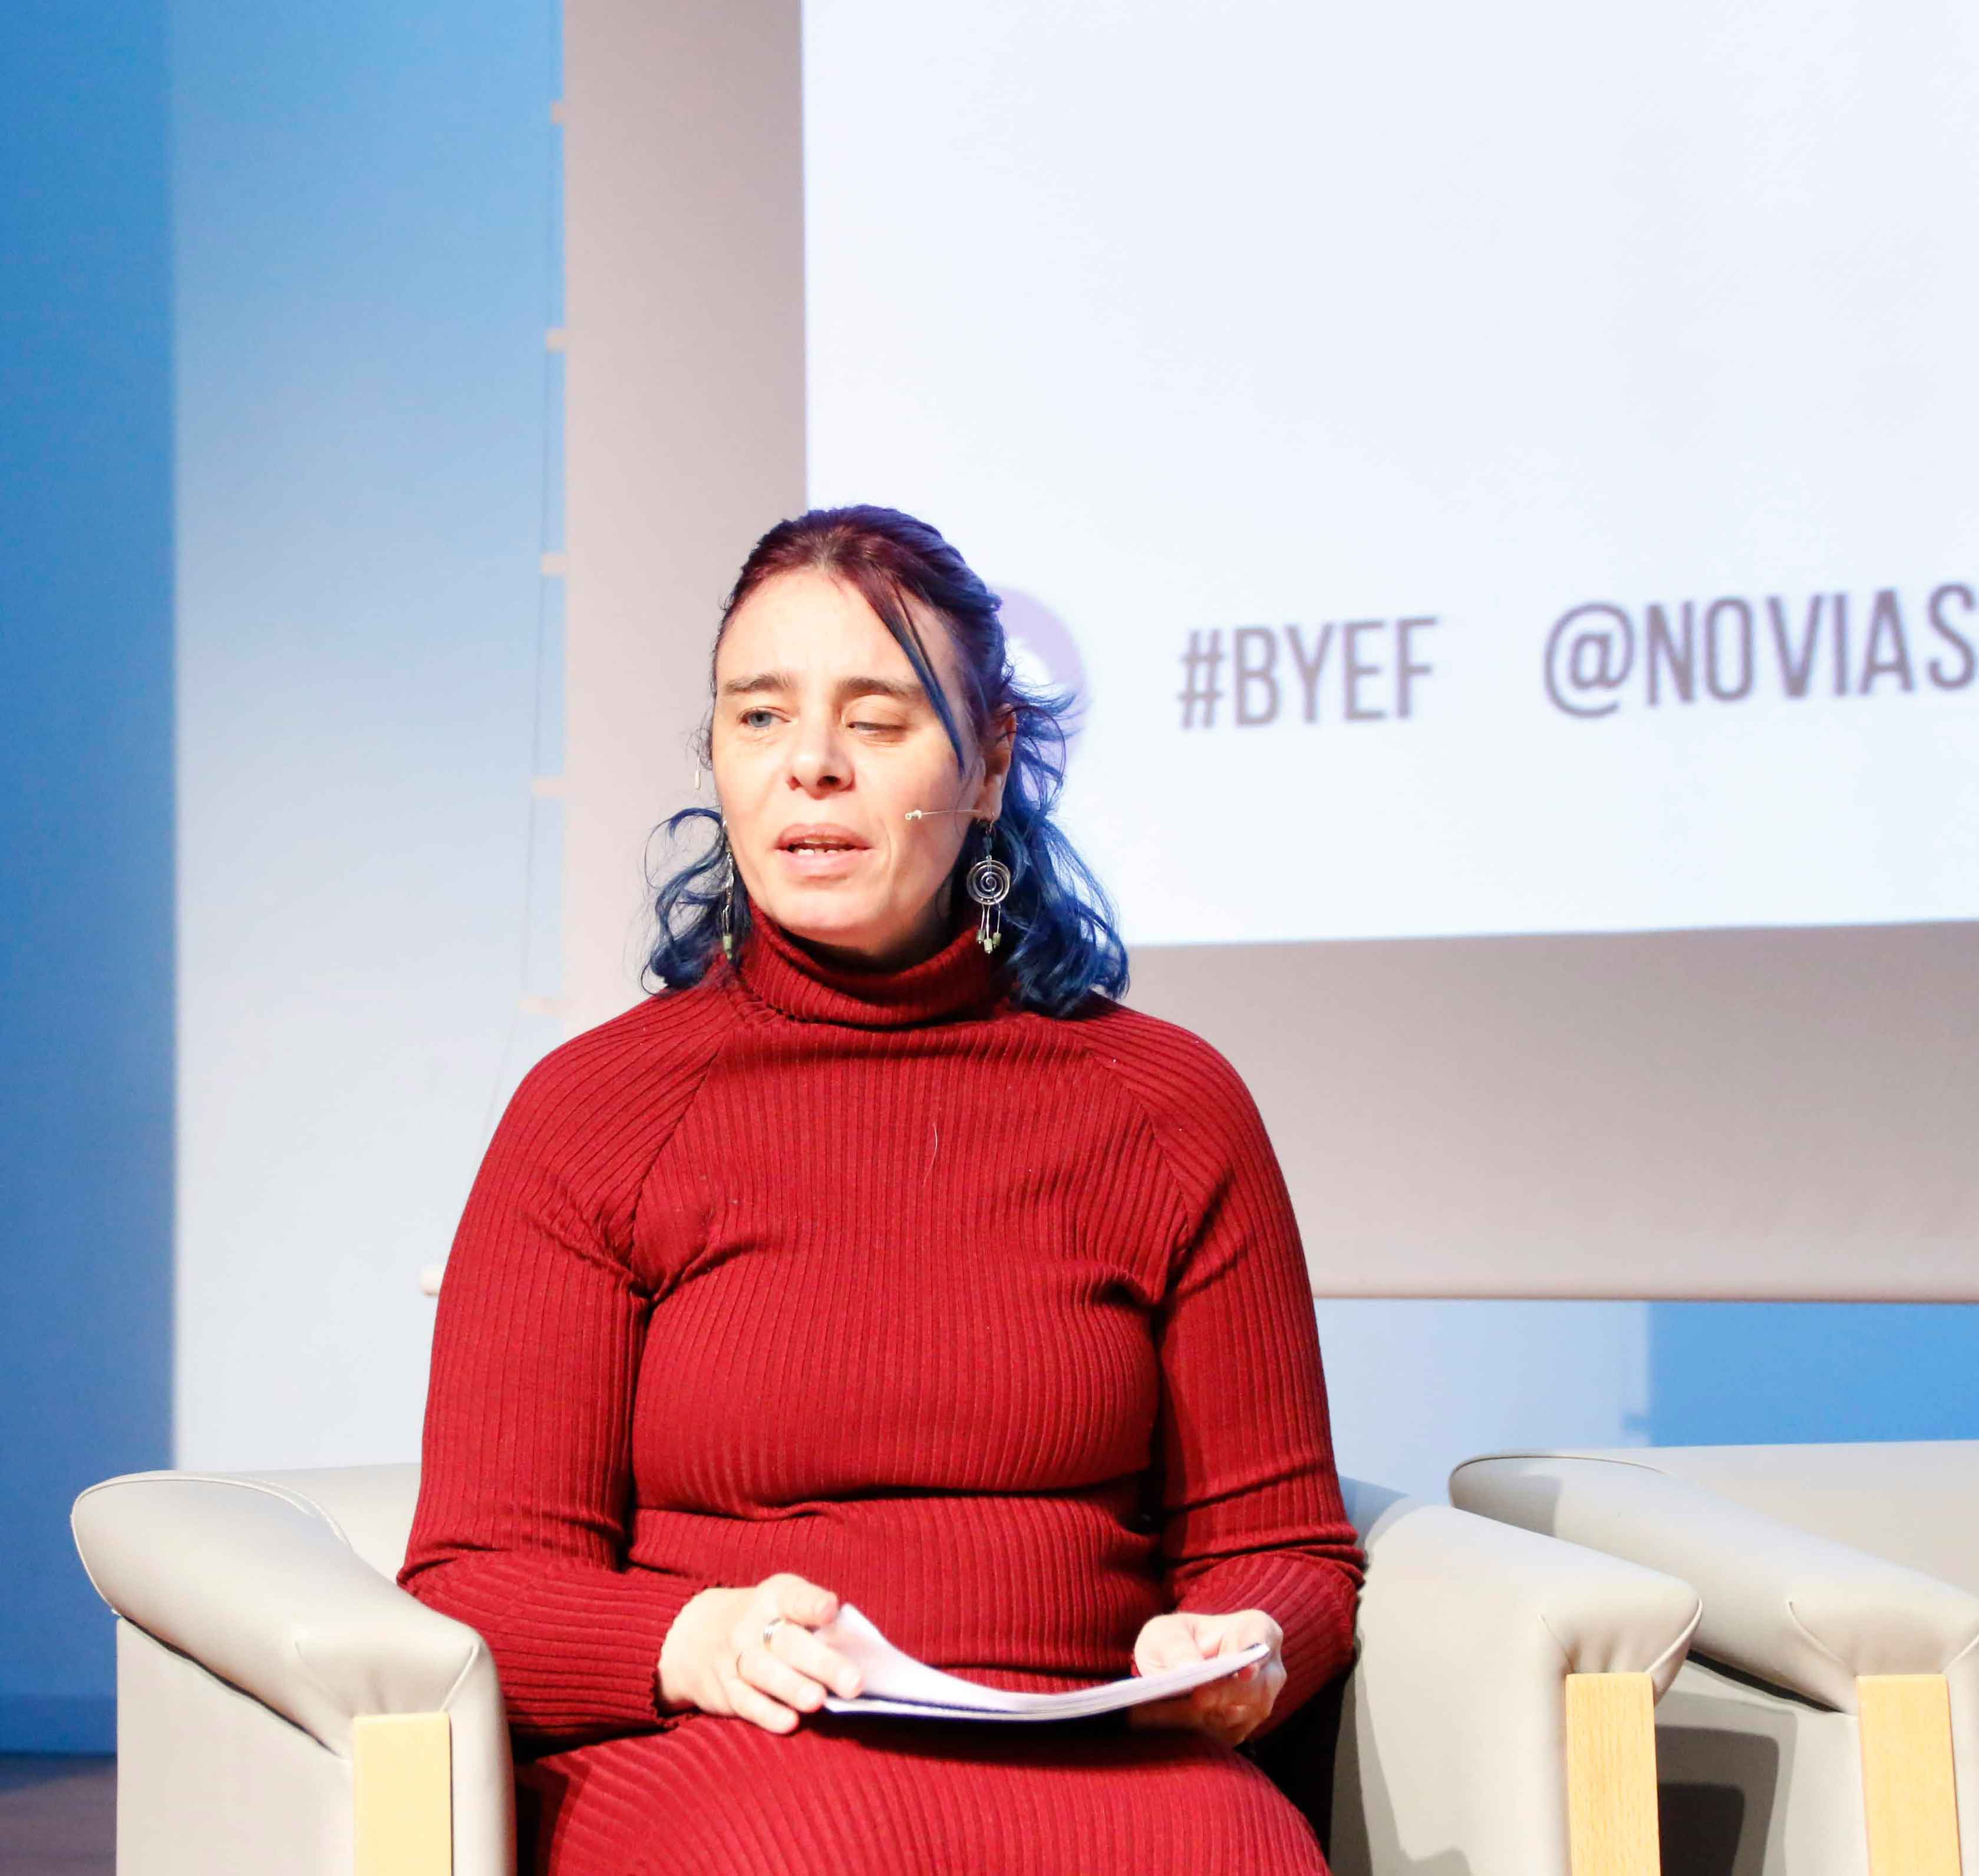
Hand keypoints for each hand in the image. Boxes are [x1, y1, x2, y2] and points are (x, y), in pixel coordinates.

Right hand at [656, 1573, 863, 1732]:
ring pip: (765, 1673)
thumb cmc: (764, 1621)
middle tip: (854, 1682)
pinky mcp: (724, 1690)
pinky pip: (746, 1702)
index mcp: (776, 1597)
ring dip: (793, 1688)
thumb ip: (815, 1622)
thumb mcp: (784, 1604)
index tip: (831, 1610)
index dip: (812, 1604)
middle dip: (821, 1663)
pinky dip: (767, 1713)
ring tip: (819, 1701)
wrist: (696, 1636)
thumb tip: (857, 1652)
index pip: (795, 1598)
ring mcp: (736, 1657)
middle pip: (788, 1643)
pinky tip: (790, 1722)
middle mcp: (752, 1625)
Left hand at [1124, 1608, 1284, 1747]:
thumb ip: (1177, 1647)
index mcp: (1256, 1630)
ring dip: (1198, 1716)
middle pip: (1255, 1687)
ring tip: (1159, 1712)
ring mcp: (1257, 1704)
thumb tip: (1189, 1669)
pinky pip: (1221, 1736)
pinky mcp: (1240, 1730)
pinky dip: (1190, 1731)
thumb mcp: (1166, 1633)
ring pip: (1236, 1715)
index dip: (1255, 1654)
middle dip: (1224, 1694)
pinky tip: (1162, 1725)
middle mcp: (1266, 1671)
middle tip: (1197, 1698)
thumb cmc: (1175, 1641)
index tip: (1245, 1670)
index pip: (1263, 1639)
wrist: (1172, 1670)